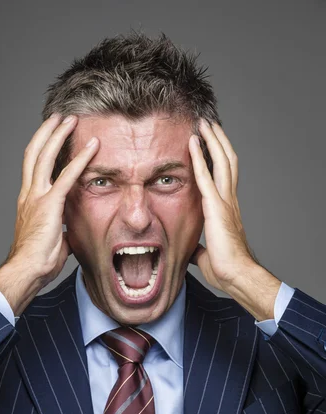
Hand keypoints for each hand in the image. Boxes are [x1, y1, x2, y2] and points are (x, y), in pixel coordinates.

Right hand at [7, 113, 98, 283]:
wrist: (27, 270)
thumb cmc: (38, 261)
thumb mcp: (52, 239)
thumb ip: (60, 228)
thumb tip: (69, 231)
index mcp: (28, 201)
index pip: (33, 167)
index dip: (41, 148)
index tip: (51, 136)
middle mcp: (29, 194)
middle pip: (34, 153)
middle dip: (47, 132)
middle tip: (59, 118)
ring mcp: (37, 197)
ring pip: (45, 156)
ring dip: (59, 135)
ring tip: (71, 119)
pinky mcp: (50, 205)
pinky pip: (67, 176)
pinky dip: (81, 159)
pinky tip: (93, 146)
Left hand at [188, 119, 257, 293]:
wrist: (236, 275)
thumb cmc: (226, 268)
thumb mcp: (206, 254)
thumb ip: (199, 246)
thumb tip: (191, 249)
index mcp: (227, 209)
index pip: (225, 176)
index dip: (218, 158)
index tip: (210, 144)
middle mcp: (229, 200)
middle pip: (228, 162)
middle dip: (218, 141)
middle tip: (209, 124)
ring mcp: (225, 202)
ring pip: (222, 161)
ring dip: (212, 140)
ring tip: (204, 123)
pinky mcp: (216, 207)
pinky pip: (206, 176)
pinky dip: (199, 157)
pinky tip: (193, 143)